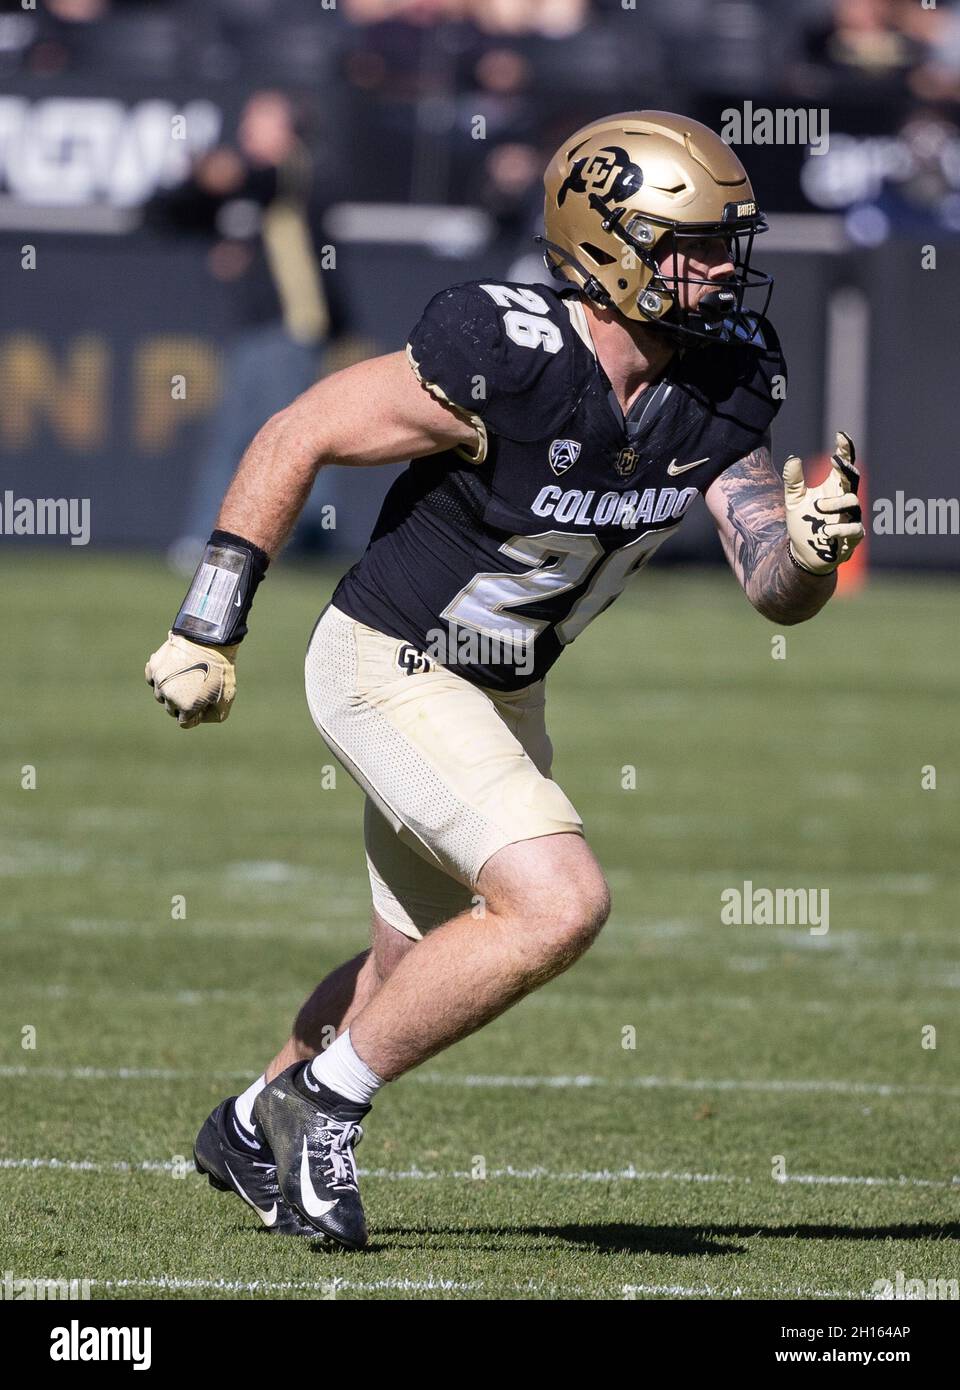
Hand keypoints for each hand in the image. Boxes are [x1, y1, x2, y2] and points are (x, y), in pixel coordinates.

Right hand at [145, 633, 237, 728]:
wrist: (210, 640)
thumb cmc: (220, 669)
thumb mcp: (226, 697)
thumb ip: (213, 715)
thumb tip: (198, 718)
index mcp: (185, 707)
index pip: (184, 722)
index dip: (195, 714)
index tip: (203, 702)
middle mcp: (168, 696)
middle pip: (172, 709)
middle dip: (183, 703)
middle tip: (196, 688)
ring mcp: (159, 681)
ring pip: (161, 695)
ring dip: (171, 691)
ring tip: (186, 677)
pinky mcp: (154, 666)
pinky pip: (152, 679)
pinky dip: (161, 678)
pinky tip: (173, 671)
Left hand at [783, 431, 863, 574]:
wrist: (803, 555)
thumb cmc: (803, 524)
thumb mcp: (793, 501)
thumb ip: (793, 481)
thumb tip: (792, 458)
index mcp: (834, 488)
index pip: (844, 465)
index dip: (846, 450)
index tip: (841, 435)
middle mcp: (845, 501)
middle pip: (854, 478)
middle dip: (847, 468)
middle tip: (835, 460)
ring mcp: (851, 518)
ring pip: (853, 502)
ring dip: (835, 503)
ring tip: (817, 507)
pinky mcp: (851, 539)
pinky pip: (855, 530)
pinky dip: (839, 529)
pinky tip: (825, 531)